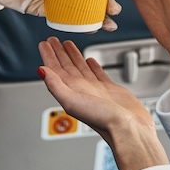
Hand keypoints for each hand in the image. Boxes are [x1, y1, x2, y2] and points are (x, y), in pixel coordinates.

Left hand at [38, 37, 167, 169]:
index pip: (54, 69)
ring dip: (73, 56)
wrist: (128, 128)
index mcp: (70, 91)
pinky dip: (92, 66)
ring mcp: (94, 89)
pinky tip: (90, 60)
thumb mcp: (72, 101)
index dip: (48, 56)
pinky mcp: (110, 90)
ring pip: (80, 68)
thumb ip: (55, 85)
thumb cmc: (102, 119)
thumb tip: (41, 70)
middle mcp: (81, 90)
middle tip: (53, 40)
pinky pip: (98, 74)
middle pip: (65, 66)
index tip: (44, 44)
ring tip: (68, 44)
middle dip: (58, 53)